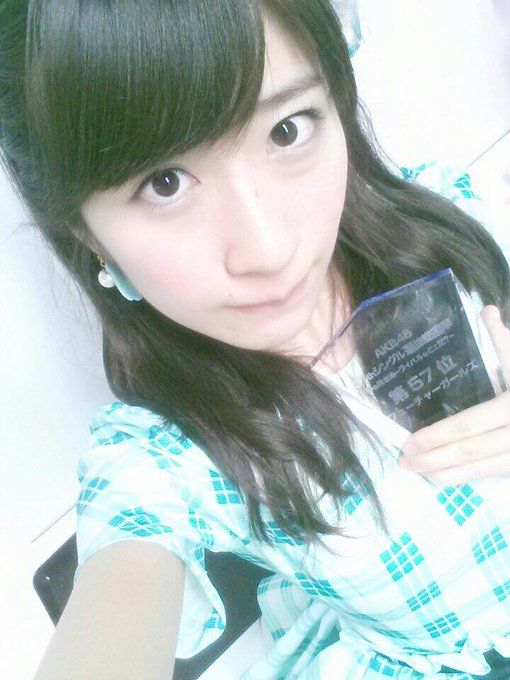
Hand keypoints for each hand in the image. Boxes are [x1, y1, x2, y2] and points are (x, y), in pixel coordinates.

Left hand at [399, 305, 509, 484]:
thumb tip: (486, 309)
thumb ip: (504, 340)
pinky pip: (492, 473)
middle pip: (468, 451)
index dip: (435, 437)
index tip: (408, 443)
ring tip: (417, 472)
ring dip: (445, 473)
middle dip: (432, 460)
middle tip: (403, 462)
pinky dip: (466, 476)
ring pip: (480, 468)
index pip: (466, 425)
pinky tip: (445, 476)